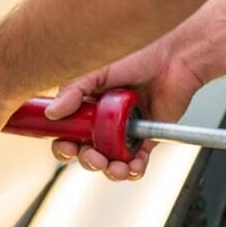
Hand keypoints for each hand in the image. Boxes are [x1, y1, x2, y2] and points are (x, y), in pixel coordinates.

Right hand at [46, 39, 201, 181]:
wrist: (173, 58)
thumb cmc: (138, 56)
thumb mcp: (97, 70)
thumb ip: (74, 91)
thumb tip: (52, 113)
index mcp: (87, 105)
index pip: (68, 132)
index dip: (64, 144)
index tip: (67, 146)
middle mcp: (103, 121)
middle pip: (87, 152)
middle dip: (87, 160)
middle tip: (92, 156)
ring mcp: (124, 132)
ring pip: (110, 162)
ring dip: (109, 170)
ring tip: (114, 167)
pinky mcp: (146, 138)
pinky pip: (136, 162)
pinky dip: (133, 170)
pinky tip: (131, 166)